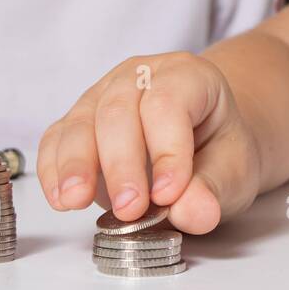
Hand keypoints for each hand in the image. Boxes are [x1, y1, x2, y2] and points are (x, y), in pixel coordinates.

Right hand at [36, 52, 261, 234]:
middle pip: (118, 110)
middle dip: (120, 163)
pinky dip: (53, 169)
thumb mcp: (235, 171)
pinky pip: (56, 139)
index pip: (169, 103)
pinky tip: (61, 199)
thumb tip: (193, 212)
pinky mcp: (78, 122)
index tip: (169, 194)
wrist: (204, 145)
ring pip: (81, 122)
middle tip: (129, 209)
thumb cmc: (218, 151)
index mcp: (188, 76)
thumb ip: (215, 190)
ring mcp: (103, 95)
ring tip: (76, 202)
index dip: (167, 149)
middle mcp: (140, 76)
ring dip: (76, 165)